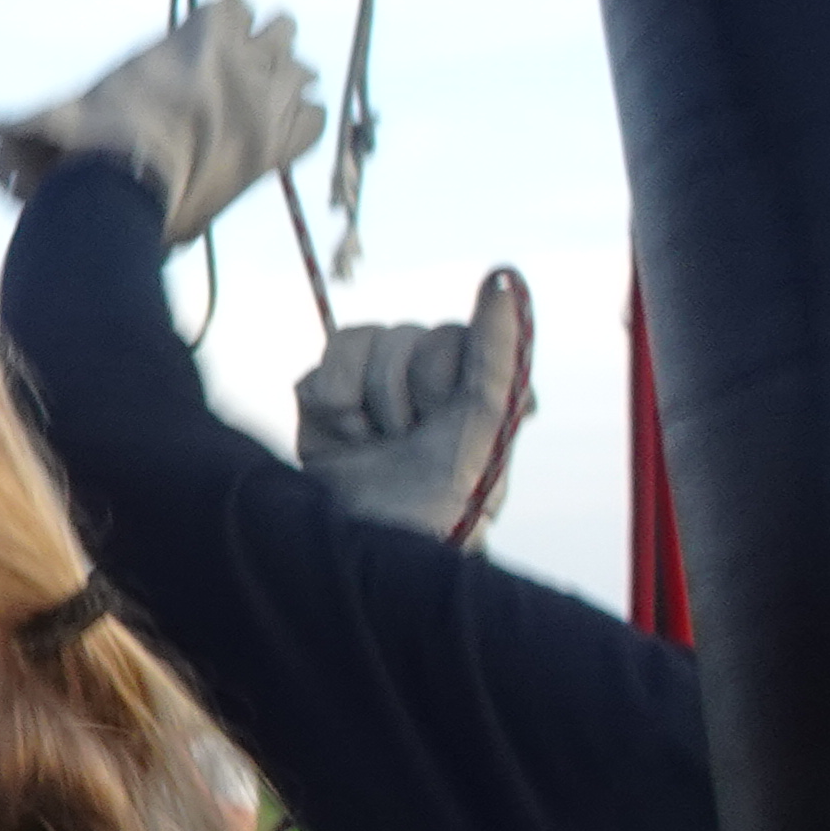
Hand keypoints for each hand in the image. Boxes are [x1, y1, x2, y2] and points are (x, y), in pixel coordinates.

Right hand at [0, 0, 327, 246]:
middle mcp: (242, 61)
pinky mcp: (278, 148)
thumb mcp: (61, 120)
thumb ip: (32, 118)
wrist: (123, 191)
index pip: (235, 5)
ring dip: (287, 80)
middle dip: (266, 42)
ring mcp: (267, 103)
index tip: (211, 37)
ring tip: (270, 95)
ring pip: (302, 71)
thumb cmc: (91, 146)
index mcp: (199, 36)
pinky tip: (284, 131)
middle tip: (246, 64)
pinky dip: (303, 123)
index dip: (225, 20)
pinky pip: (315, 122)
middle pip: (281, 28)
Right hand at [296, 266, 535, 539]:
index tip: (436, 429)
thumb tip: (505, 274)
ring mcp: (375, 391)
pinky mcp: (324, 400)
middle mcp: (429, 387)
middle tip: (399, 445)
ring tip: (366, 446)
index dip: (438, 381)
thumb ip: (497, 351)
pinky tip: (336, 439)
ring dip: (360, 400)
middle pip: (409, 334)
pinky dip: (325, 397)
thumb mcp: (483, 425)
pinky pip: (325, 356)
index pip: (455, 336)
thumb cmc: (433, 510)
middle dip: (398, 394)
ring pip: (366, 338)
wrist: (349, 556)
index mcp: (478, 393)